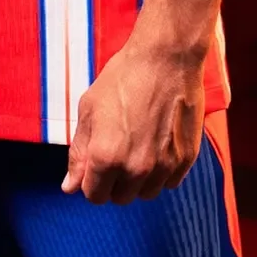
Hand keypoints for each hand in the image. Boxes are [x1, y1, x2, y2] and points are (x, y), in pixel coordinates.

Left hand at [61, 36, 205, 204]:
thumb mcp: (89, 109)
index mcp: (106, 157)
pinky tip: (158, 145)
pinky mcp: (186, 159)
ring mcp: (164, 166)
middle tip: (118, 151)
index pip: (94, 195)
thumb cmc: (124, 77)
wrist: (166, 58)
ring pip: (146, 193)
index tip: (96, 164)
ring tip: (138, 147)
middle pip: (120, 197)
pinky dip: (162, 171)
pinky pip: (170, 182)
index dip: (91, 180)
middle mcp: (135, 168)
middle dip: (114, 181)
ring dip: (139, 179)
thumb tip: (70, 186)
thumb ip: (79, 152)